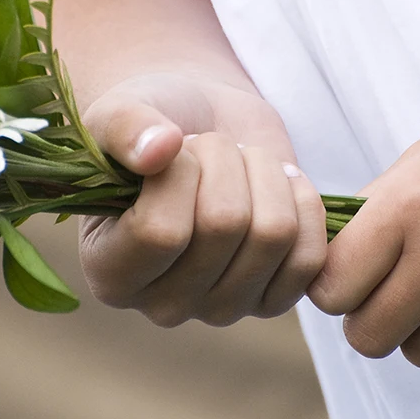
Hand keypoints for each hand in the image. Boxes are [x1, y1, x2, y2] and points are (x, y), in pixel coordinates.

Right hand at [79, 71, 326, 326]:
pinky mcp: (273, 299)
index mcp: (109, 272)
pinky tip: (282, 182)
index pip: (160, 231)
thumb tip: (158, 150)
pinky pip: (310, 257)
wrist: (203, 127)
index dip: (179, 172)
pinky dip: (304, 202)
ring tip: (243, 160)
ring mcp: (222, 308)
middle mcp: (164, 304)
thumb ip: (124, 127)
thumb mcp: (118, 110)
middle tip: (209, 145)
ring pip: (274, 234)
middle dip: (225, 160)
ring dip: (265, 174)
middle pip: (225, 226)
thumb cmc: (151, 124)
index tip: (172, 146)